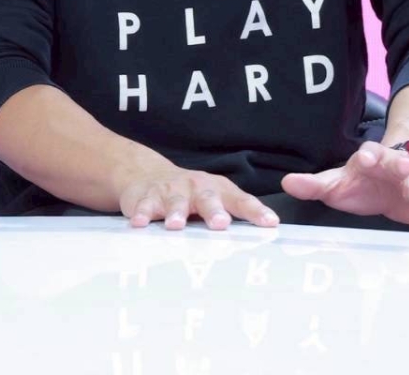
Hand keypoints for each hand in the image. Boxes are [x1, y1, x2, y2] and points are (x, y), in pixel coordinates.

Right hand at [117, 157, 279, 231]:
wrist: (147, 174)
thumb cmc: (190, 194)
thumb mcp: (213, 199)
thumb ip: (233, 215)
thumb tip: (266, 234)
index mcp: (217, 190)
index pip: (240, 201)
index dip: (255, 211)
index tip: (269, 223)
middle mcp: (196, 188)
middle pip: (208, 199)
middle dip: (214, 211)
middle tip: (220, 224)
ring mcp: (171, 191)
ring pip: (175, 202)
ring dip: (176, 212)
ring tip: (176, 226)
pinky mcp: (146, 196)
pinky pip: (144, 205)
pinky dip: (141, 213)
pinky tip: (140, 223)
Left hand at [280, 142, 408, 225]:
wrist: (388, 186)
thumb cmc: (359, 183)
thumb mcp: (335, 184)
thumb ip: (313, 185)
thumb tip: (288, 182)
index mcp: (369, 159)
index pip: (368, 152)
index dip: (367, 155)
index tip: (366, 159)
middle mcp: (393, 166)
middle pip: (397, 162)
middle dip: (401, 165)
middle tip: (406, 168)